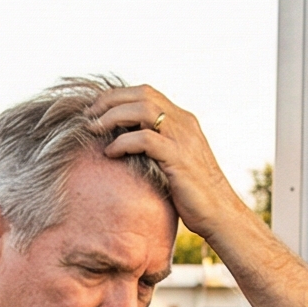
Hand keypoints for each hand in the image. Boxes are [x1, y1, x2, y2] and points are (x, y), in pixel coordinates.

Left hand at [86, 85, 252, 244]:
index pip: (146, 93)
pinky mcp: (179, 158)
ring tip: (94, 129)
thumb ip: (155, 145)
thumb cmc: (191, 193)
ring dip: (113, 116)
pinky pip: (146, 139)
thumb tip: (124, 142)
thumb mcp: (172, 161)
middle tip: (88, 116)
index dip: (118, 96)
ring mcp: (183, 139)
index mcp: (182, 120)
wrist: (219, 213)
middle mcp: (184, 123)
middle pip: (142, 94)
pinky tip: (110, 153)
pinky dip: (124, 142)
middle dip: (110, 101)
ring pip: (143, 110)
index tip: (95, 109)